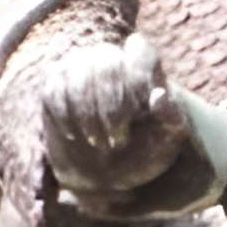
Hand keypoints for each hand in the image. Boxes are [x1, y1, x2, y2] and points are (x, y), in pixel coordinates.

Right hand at [38, 33, 186, 196]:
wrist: (106, 177)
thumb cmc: (142, 153)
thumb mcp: (166, 141)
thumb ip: (172, 117)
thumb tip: (160, 94)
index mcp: (144, 67)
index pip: (140, 49)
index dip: (139, 78)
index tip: (139, 113)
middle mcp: (112, 59)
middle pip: (108, 64)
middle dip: (112, 107)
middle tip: (117, 141)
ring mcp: (80, 68)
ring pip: (79, 75)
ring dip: (88, 114)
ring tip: (97, 142)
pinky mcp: (55, 84)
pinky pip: (54, 89)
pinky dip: (65, 116)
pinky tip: (75, 136)